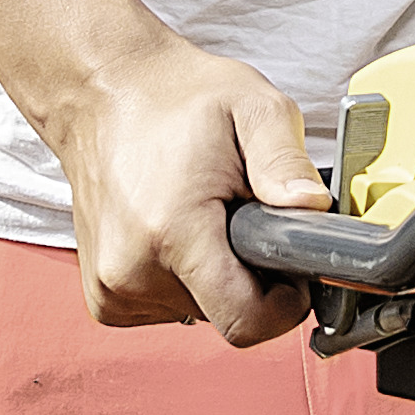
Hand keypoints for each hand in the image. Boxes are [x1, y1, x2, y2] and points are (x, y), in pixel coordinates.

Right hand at [55, 36, 327, 344]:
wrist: (102, 93)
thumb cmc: (177, 99)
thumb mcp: (253, 107)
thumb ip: (286, 160)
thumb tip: (312, 207)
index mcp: (172, 232)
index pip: (246, 321)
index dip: (285, 302)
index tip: (289, 263)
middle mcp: (132, 272)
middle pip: (227, 314)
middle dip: (251, 275)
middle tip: (242, 216)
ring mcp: (111, 288)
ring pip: (200, 312)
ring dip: (216, 274)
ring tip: (204, 214)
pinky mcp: (103, 296)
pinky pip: (168, 308)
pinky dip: (184, 279)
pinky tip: (175, 231)